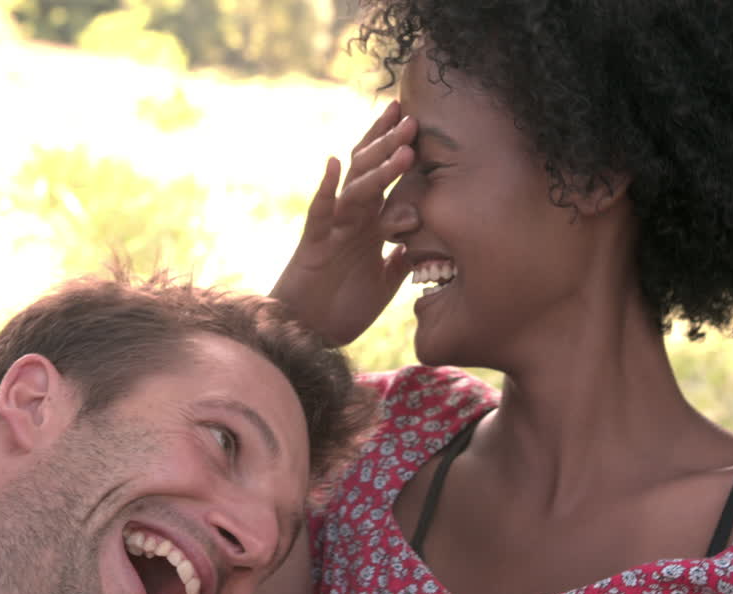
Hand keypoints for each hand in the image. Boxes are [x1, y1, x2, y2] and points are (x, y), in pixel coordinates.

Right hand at [271, 101, 417, 345]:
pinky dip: (326, 189)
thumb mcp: (384, 282)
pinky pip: (320, 212)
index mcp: (368, 225)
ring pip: (355, 189)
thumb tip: (422, 241)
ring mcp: (332, 229)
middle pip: (370, 172)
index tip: (420, 128)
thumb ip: (401, 259)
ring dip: (377, 166)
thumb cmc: (342, 309)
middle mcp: (351, 220)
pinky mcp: (313, 245)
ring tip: (399, 144)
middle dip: (389, 145)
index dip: (400, 155)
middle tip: (411, 117)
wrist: (309, 335)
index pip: (386, 182)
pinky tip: (333, 164)